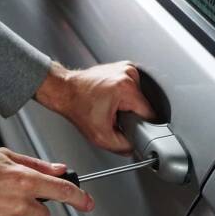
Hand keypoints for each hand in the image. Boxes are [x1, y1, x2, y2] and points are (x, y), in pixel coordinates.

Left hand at [35, 61, 155, 153]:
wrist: (65, 91)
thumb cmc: (77, 107)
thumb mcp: (100, 137)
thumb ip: (122, 147)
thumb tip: (134, 148)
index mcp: (126, 88)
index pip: (150, 114)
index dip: (141, 126)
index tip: (131, 128)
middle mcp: (128, 74)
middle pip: (144, 106)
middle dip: (132, 115)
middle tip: (115, 117)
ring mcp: (126, 68)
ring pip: (139, 98)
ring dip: (128, 106)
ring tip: (111, 107)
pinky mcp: (123, 67)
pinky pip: (133, 89)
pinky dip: (125, 96)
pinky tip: (112, 99)